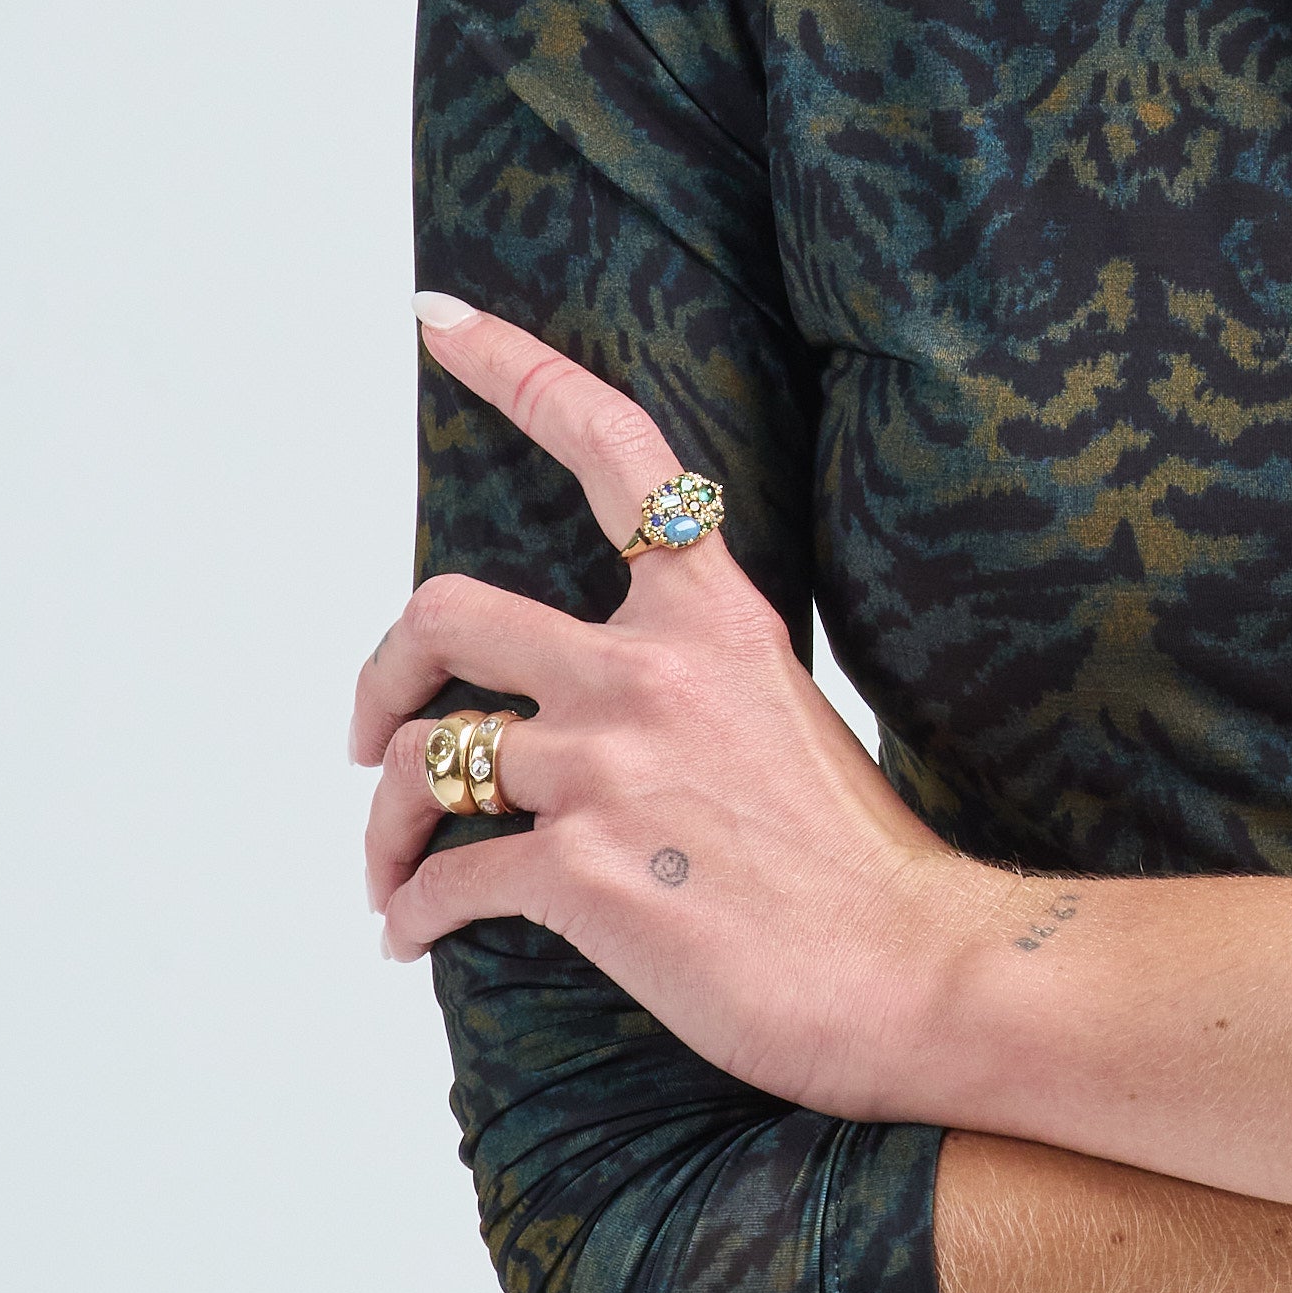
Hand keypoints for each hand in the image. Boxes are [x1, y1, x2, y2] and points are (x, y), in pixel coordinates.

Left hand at [354, 304, 969, 1114]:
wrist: (916, 970)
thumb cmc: (858, 864)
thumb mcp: (779, 714)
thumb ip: (687, 681)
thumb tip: (596, 706)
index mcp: (714, 613)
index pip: (613, 448)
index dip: (516, 370)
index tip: (442, 321)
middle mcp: (650, 668)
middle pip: (446, 614)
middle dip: (383, 679)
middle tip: (375, 736)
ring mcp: (612, 766)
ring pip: (426, 759)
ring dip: (386, 823)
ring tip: (395, 870)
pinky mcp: (582, 873)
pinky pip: (446, 878)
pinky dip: (410, 911)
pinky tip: (414, 936)